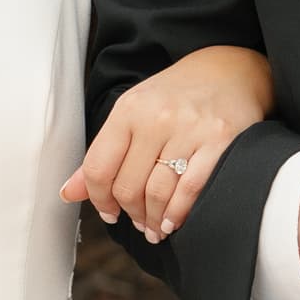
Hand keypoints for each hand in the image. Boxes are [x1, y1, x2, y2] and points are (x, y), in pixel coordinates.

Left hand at [62, 45, 275, 240]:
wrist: (230, 71)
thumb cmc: (177, 96)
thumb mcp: (134, 112)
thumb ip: (104, 153)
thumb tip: (68, 192)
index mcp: (129, 110)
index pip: (98, 167)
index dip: (99, 199)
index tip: (109, 212)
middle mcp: (156, 118)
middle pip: (128, 185)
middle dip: (131, 213)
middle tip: (138, 223)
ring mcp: (189, 129)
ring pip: (158, 192)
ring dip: (153, 220)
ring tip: (155, 228)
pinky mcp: (220, 141)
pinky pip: (191, 189)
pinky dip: (178, 213)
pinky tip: (174, 221)